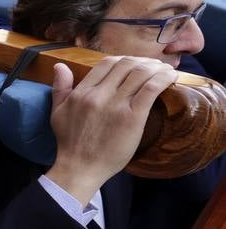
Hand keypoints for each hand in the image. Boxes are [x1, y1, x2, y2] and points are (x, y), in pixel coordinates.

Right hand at [47, 57, 178, 204]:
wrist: (80, 168)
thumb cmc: (70, 143)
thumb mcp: (57, 113)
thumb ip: (60, 88)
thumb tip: (59, 66)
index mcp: (82, 92)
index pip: (107, 63)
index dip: (124, 60)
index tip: (134, 66)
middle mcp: (99, 95)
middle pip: (127, 64)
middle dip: (143, 62)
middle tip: (153, 68)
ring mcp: (116, 105)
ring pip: (141, 73)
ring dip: (157, 67)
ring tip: (165, 71)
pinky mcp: (132, 117)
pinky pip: (151, 88)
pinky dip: (164, 79)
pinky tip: (171, 77)